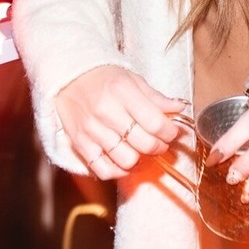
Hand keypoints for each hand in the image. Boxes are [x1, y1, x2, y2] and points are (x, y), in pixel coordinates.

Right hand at [54, 65, 190, 180]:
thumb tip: (180, 108)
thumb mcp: (132, 80)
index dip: (170, 132)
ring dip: (140, 159)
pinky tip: (123, 161)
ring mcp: (92, 130)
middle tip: (159, 142)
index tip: (171, 132)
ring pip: (127, 160)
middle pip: (144, 144)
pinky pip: (103, 170)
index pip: (156, 123)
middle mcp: (107, 112)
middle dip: (159, 146)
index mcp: (122, 92)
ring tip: (140, 149)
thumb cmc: (103, 78)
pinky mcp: (80, 144)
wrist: (68, 78)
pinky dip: (118, 171)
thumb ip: (156, 98)